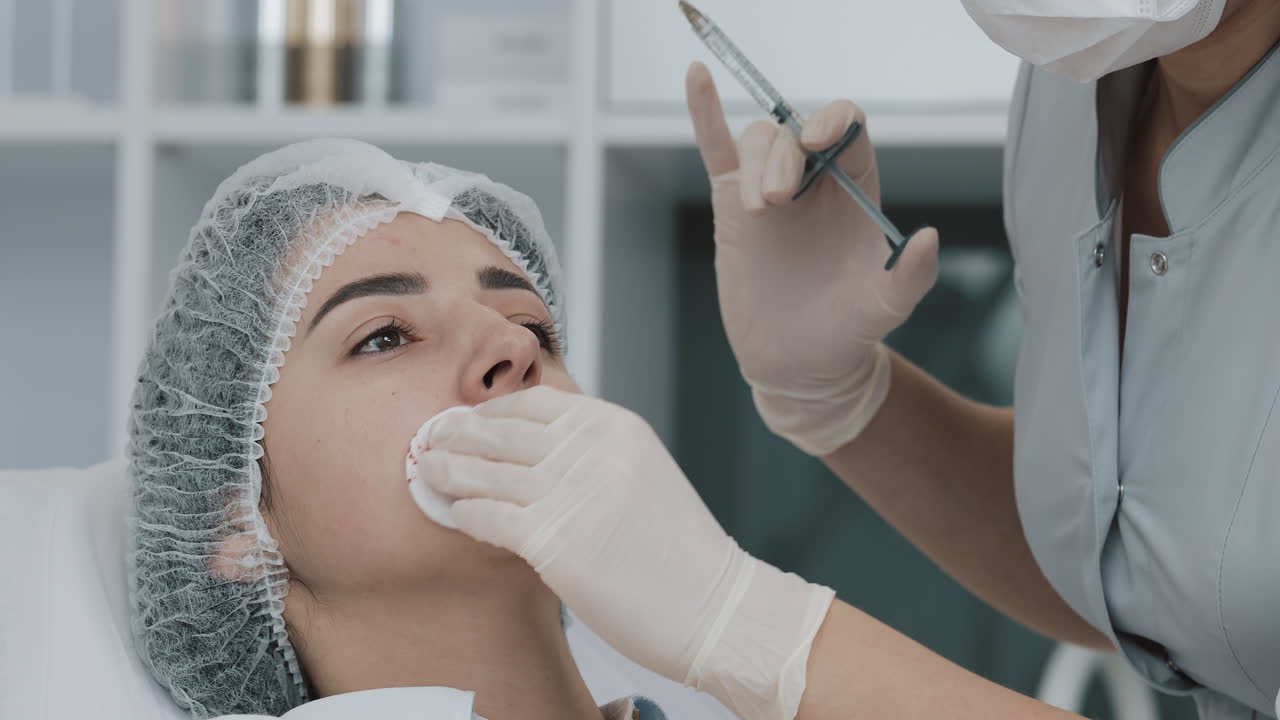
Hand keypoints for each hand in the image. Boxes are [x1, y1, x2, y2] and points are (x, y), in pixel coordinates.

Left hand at [419, 386, 834, 719]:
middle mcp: (591, 449)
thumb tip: (529, 452)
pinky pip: (487, 517)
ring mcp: (572, 493)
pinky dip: (464, 512)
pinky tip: (455, 514)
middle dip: (456, 433)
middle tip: (430, 441)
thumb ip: (592, 453)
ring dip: (448, 471)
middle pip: (499, 429)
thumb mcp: (641, 473)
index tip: (467, 420)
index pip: (532, 401)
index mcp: (615, 426)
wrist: (715, 608)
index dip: (490, 409)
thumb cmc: (680, 552)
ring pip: (484, 469)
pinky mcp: (555, 541)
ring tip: (428, 473)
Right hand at [685, 62, 939, 455]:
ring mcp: (769, 189)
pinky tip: (696, 77)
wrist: (797, 364)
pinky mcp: (732, 203)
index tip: (817, 142)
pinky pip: (716, 146)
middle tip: (778, 203)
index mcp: (855, 188)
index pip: (848, 127)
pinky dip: (705, 110)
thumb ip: (912, 276)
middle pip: (794, 132)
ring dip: (756, 164)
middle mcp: (814, 180)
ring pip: (758, 140)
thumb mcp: (885, 308)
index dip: (832, 121)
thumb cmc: (846, 331)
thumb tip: (931, 239)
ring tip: (760, 212)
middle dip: (784, 158)